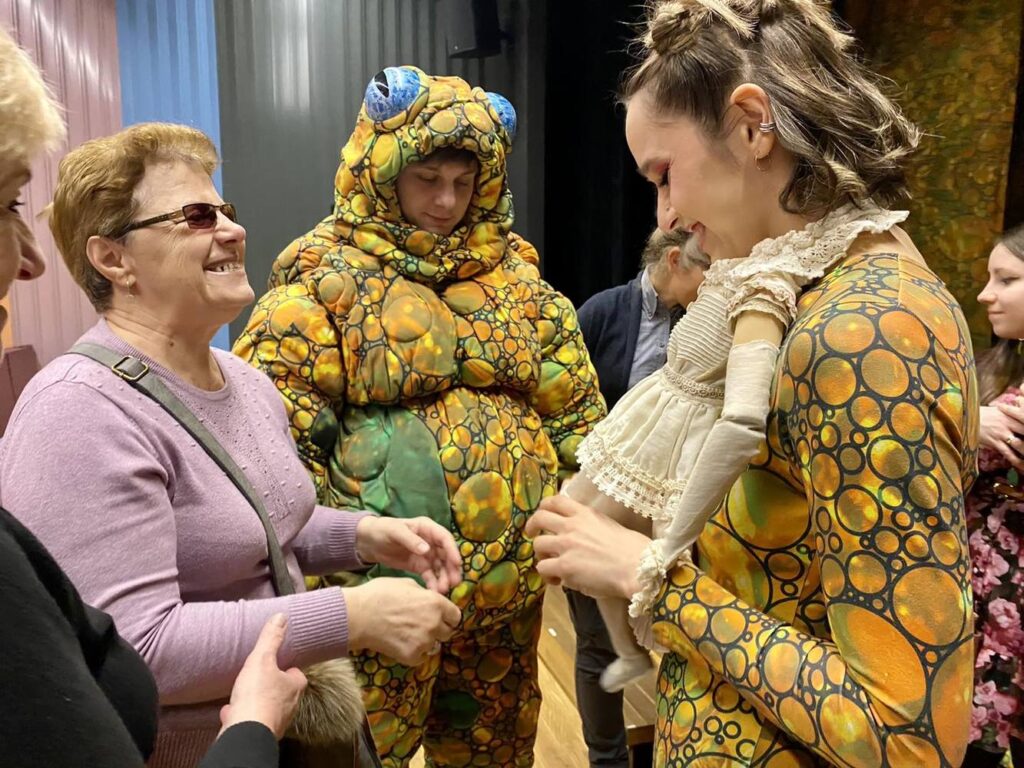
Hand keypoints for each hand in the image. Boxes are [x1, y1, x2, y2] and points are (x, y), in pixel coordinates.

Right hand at [219, 614, 306, 739]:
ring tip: (243, 694)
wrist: (245, 732)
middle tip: (260, 678)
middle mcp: (289, 706)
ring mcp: (274, 722)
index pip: (297, 675)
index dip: (287, 669)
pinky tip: (230, 711)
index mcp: (294, 687)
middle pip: (283, 692)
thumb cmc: (257, 696)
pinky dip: (242, 715)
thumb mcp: (261, 660)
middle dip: (272, 686)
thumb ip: (270, 639)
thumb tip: (281, 617)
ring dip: (256, 701)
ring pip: (267, 708)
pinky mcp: (259, 733)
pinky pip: (251, 721)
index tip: (277, 664)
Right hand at [344, 577, 461, 665]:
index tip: (440, 618)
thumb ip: (424, 594)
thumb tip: (428, 599)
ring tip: (407, 634)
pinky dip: (413, 652)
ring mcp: (425, 641)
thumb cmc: (380, 594)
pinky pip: (421, 657)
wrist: (359, 616)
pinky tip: (400, 643)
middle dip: (438, 630)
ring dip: (425, 641)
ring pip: (433, 645)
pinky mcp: (413, 656)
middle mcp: (435, 623)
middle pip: (448, 632)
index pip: (455, 616)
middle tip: (422, 626)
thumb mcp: (406, 583)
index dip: (447, 617)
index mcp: (436, 603)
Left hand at [355, 516, 462, 592]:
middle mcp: (430, 541)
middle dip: (451, 568)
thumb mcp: (395, 531)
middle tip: (454, 582)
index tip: (457, 563)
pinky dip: (433, 583)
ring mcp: (426, 555)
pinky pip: (430, 575)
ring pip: (440, 567)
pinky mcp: (420, 566)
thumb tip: (427, 550)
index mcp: (427, 528)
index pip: (445, 538)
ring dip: (444, 578)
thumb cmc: (383, 530)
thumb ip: (410, 540)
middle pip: (446, 555)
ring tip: (444, 590)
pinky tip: (434, 592)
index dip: (452, 550)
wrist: (369, 542)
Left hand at [525, 494, 650, 599]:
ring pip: (538, 545)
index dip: (544, 506)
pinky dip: (548, 576)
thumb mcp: (608, 524)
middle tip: (533, 536)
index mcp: (585, 513)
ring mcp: (566, 545)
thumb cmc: (632, 549)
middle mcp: (571, 526)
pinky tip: (558, 581)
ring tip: (551, 566)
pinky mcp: (564, 566)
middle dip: (532, 527)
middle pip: (539, 518)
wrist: (637, 567)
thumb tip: (580, 533)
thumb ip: (590, 525)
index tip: (542, 514)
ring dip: (541, 556)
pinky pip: (543, 568)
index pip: (556, 500)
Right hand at [980, 404, 1023, 470]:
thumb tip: (1020, 405)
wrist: (963, 417)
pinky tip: (1021, 466)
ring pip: (1020, 444)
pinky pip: (1008, 453)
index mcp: (1010, 414)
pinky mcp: (994, 441)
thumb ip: (1010, 411)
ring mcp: (1001, 433)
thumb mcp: (997, 410)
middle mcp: (1008, 423)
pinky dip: (1016, 461)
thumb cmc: (980, 414)